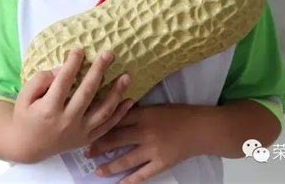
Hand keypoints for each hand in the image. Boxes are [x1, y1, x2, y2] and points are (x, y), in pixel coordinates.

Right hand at [12, 49, 133, 162]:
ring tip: (126, 76)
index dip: (72, 64)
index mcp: (48, 109)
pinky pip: (107, 127)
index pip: (63, 82)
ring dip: (116, 93)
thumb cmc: (25, 115)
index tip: (80, 49)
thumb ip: (41, 80)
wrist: (27, 146)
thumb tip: (62, 69)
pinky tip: (130, 100)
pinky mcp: (86, 139)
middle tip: (108, 54)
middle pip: (86, 93)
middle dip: (99, 71)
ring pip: (102, 111)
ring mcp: (78, 132)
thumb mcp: (25, 96)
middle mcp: (66, 121)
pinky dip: (120, 114)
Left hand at [86, 104, 200, 182]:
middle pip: (116, 140)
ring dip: (109, 166)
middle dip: (99, 146)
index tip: (86, 129)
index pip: (115, 119)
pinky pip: (142, 175)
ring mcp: (153, 150)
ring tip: (97, 170)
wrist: (199, 128)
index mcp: (142, 114)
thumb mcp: (153, 107)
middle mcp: (145, 132)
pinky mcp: (161, 164)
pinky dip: (130, 181)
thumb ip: (135, 112)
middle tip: (85, 152)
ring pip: (126, 160)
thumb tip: (114, 114)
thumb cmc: (176, 114)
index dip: (100, 126)